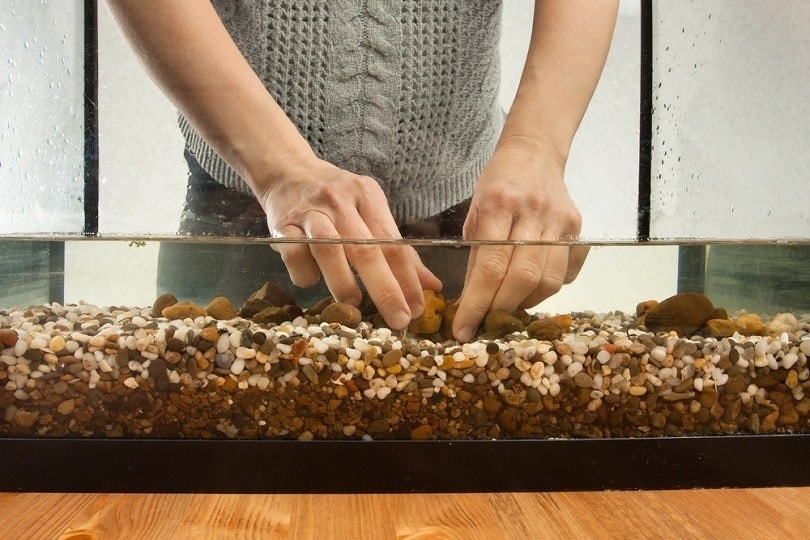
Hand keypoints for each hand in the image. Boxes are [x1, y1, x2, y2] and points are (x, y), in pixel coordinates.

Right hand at [255, 149, 441, 328]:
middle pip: (367, 248)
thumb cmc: (335, 197)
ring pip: (329, 249)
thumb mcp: (369, 210)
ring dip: (343, 282)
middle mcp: (340, 200)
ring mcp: (310, 212)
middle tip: (398, 319)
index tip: (417, 308)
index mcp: (368, 195)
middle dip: (385, 288)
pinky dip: (306, 274)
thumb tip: (432, 285)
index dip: (408, 279)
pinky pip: (295, 254)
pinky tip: (313, 281)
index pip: (394, 242)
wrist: (286, 169)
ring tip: (354, 305)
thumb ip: (398, 249)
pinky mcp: (281, 224)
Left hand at [452, 138, 588, 341]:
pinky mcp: (578, 227)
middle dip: (500, 309)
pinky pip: (568, 273)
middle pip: (521, 278)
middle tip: (484, 324)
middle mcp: (533, 212)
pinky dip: (549, 289)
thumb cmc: (497, 183)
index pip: (489, 267)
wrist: (534, 152)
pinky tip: (531, 287)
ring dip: (525, 303)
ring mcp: (560, 220)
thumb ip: (476, 254)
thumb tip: (472, 300)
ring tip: (507, 306)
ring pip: (548, 281)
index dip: (476, 304)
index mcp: (499, 204)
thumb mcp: (475, 210)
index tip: (463, 328)